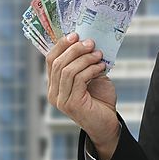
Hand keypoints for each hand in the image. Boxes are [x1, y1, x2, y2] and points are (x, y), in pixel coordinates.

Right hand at [46, 32, 119, 159]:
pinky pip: (78, 79)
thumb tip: (88, 42)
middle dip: (75, 49)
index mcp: (55, 85)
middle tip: (91, 43)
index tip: (76, 35)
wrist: (108, 124)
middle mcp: (53, 93)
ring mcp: (61, 99)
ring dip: (85, 59)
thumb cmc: (100, 100)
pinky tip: (101, 67)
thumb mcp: (92, 77)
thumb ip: (86, 64)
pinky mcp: (71, 104)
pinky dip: (91, 69)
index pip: (51, 60)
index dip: (61, 45)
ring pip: (68, 70)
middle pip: (58, 63)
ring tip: (99, 55)